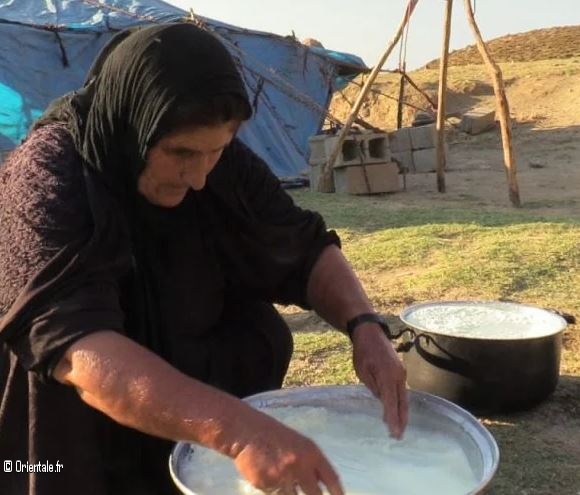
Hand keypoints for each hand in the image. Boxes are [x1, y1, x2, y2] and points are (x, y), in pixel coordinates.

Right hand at [233, 410, 343, 494]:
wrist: (246, 432)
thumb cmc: (274, 437)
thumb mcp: (298, 444)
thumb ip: (311, 464)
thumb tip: (320, 487)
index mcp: (311, 452)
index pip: (331, 478)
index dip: (338, 493)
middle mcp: (300, 464)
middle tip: (309, 492)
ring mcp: (283, 476)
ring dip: (289, 492)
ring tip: (278, 473)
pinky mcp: (266, 484)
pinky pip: (274, 494)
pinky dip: (272, 489)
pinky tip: (266, 474)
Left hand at [351, 322, 407, 438]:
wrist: (371, 333)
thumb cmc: (363, 352)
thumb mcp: (362, 371)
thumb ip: (373, 387)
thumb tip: (382, 400)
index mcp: (388, 376)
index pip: (391, 402)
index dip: (392, 419)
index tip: (394, 433)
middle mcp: (399, 376)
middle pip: (402, 403)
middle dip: (401, 420)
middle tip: (398, 436)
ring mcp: (402, 373)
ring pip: (404, 397)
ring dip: (402, 413)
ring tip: (399, 428)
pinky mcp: (400, 371)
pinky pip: (402, 391)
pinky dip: (400, 402)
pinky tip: (397, 410)